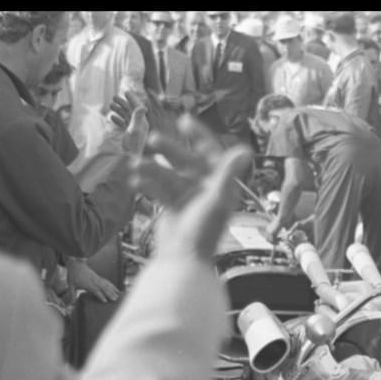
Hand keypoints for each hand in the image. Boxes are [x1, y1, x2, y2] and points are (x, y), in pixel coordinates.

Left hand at [67, 259, 119, 301]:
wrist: (76, 264)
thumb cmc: (73, 275)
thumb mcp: (71, 285)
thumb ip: (72, 295)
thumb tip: (70, 304)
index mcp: (88, 284)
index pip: (96, 291)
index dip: (100, 296)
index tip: (105, 301)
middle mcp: (94, 281)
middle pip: (104, 288)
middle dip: (110, 294)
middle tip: (115, 300)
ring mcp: (97, 279)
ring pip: (107, 285)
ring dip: (113, 290)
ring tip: (118, 296)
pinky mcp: (99, 277)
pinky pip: (107, 282)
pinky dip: (112, 286)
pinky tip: (116, 289)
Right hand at [110, 91, 149, 154]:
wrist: (131, 158)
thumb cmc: (135, 144)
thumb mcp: (136, 129)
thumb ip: (138, 117)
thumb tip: (143, 106)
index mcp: (142, 121)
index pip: (137, 107)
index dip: (132, 99)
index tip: (126, 92)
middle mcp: (139, 124)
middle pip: (130, 110)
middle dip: (122, 103)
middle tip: (114, 97)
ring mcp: (133, 129)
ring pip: (125, 116)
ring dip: (118, 110)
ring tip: (110, 105)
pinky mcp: (129, 135)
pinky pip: (123, 124)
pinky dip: (117, 120)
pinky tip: (111, 117)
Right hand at [129, 114, 253, 262]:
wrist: (182, 260)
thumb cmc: (203, 231)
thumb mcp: (216, 198)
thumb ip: (228, 172)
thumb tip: (246, 149)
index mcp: (220, 185)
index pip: (212, 153)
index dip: (199, 136)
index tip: (183, 120)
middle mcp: (205, 189)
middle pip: (187, 161)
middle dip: (170, 149)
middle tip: (153, 139)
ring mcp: (188, 198)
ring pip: (168, 174)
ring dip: (152, 168)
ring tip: (135, 164)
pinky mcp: (172, 208)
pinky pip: (158, 190)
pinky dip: (147, 185)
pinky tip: (134, 182)